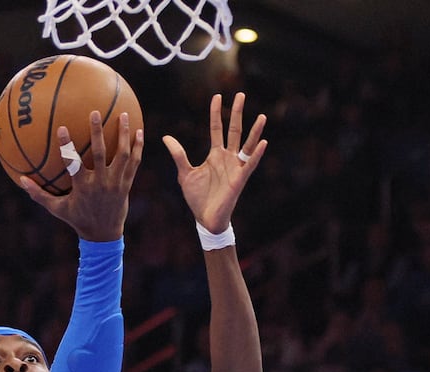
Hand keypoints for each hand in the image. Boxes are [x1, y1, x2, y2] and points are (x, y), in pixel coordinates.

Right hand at [19, 111, 142, 241]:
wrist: (103, 235)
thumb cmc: (78, 219)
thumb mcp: (57, 209)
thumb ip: (39, 194)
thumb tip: (20, 180)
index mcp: (83, 187)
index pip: (73, 164)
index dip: (68, 146)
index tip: (62, 128)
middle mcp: (100, 183)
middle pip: (100, 154)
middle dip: (98, 133)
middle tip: (95, 113)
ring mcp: (115, 183)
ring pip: (122, 155)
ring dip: (123, 135)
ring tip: (123, 115)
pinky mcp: (127, 184)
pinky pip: (134, 163)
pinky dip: (138, 147)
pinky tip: (140, 132)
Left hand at [163, 92, 266, 233]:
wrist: (205, 218)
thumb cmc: (197, 197)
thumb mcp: (185, 173)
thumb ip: (178, 155)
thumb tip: (166, 137)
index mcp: (215, 155)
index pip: (216, 128)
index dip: (216, 113)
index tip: (217, 96)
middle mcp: (227, 158)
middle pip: (234, 130)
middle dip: (237, 113)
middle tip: (241, 94)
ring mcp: (235, 167)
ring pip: (247, 145)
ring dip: (255, 131)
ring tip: (262, 117)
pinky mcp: (240, 179)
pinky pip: (250, 164)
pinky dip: (256, 154)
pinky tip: (264, 143)